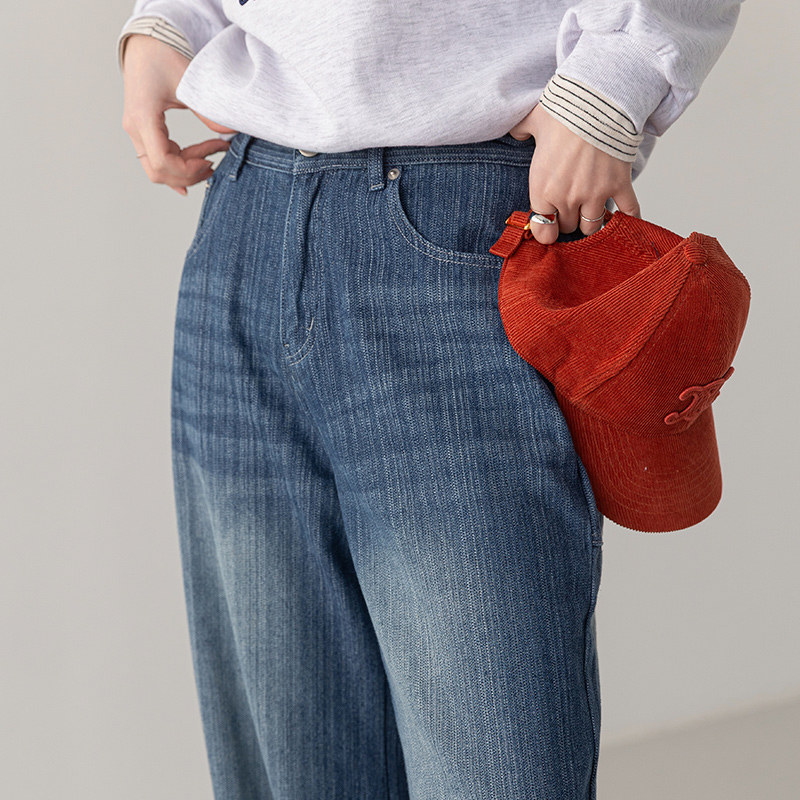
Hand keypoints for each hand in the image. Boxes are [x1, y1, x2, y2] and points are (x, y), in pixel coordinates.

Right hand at [121, 35, 235, 195]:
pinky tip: (197, 167)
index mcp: (142, 118)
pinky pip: (157, 160)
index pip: (163, 162)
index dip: (189, 169)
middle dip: (188, 175)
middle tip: (213, 165)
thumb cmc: (163, 55)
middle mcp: (135, 128)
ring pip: (157, 170)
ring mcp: (136, 131)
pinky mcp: (143, 131)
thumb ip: (209, 113)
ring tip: (210, 159)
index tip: (211, 160)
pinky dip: (177, 167)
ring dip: (185, 171)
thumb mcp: (190, 83)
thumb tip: (231, 135)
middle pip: (158, 172)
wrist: (147, 42)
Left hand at [509, 103, 640, 244]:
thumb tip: (518, 131)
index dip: (545, 227)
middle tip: (569, 208)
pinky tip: (627, 222)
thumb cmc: (564, 109)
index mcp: (543, 189)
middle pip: (568, 227)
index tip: (549, 221)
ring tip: (590, 211)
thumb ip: (521, 130)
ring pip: (593, 227)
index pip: (543, 229)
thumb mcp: (532, 121)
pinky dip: (630, 219)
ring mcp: (595, 194)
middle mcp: (568, 198)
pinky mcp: (620, 185)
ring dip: (591, 222)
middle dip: (568, 220)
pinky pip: (628, 212)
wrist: (599, 98)